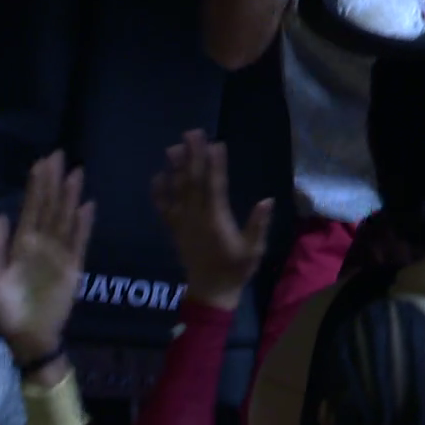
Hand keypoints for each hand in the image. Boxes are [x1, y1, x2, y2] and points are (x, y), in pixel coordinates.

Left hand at [0, 151, 93, 363]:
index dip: (36, 185)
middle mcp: (41, 244)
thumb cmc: (3, 312)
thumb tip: (0, 216)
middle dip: (54, 181)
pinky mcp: (73, 268)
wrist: (26, 338)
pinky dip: (83, 225)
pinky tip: (86, 206)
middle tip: (60, 154)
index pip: (30, 208)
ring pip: (65, 218)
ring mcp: (58, 254)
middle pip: (49, 206)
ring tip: (76, 173)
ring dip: (70, 196)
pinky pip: (79, 242)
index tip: (41, 162)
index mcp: (20, 244)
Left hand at [151, 130, 271, 310]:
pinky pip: (163, 208)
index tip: (216, 144)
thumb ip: (258, 225)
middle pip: (193, 182)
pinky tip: (157, 175)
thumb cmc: (235, 269)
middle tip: (191, 133)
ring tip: (172, 147)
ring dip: (174, 168)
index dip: (215, 165)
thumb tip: (267, 200)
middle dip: (193, 156)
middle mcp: (195, 218)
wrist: (210, 291)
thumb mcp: (253, 249)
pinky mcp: (173, 229)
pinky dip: (158, 192)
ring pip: (176, 191)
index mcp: (216, 220)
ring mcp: (182, 223)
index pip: (215, 187)